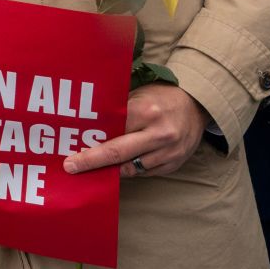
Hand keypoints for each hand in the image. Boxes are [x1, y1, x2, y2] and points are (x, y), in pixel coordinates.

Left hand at [62, 83, 208, 177]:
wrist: (197, 106)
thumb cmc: (162, 97)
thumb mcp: (140, 96)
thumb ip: (119, 112)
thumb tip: (90, 127)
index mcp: (147, 112)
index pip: (112, 131)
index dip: (91, 142)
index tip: (72, 151)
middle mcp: (158, 134)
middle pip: (118, 153)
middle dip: (92, 162)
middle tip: (72, 167)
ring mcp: (168, 152)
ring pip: (131, 168)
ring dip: (111, 169)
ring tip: (93, 168)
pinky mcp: (174, 164)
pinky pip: (144, 173)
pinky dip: (130, 170)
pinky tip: (118, 167)